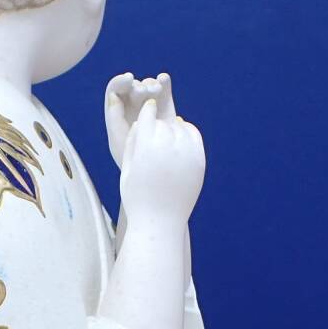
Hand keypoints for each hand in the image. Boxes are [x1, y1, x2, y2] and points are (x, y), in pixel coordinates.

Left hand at [105, 72, 176, 167]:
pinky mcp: (166, 106)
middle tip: (145, 91)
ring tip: (155, 89)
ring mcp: (150, 104)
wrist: (154, 171)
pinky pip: (164, 90)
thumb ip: (114, 118)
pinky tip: (163, 79)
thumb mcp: (119, 140)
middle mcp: (132, 106)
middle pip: (134, 86)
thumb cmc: (132, 159)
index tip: (128, 79)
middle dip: (139, 86)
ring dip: (151, 83)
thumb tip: (114, 95)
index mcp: (117, 112)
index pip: (115, 90)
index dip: (120, 81)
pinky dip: (163, 81)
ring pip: (149, 85)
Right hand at [120, 99, 204, 225]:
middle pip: (164, 122)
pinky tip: (180, 136)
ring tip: (167, 130)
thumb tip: (141, 121)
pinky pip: (194, 137)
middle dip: (158, 123)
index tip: (147, 107)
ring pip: (181, 127)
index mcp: (146, 147)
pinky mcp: (199, 161)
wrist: (160, 221)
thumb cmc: (137, 196)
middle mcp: (168, 147)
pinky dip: (188, 132)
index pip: (148, 116)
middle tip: (156, 122)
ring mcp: (186, 154)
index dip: (147, 110)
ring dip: (173, 127)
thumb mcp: (127, 168)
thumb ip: (133, 142)